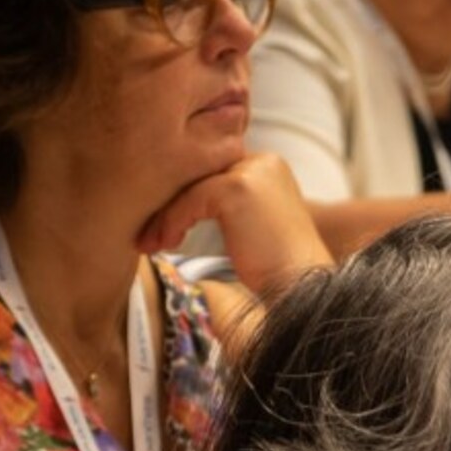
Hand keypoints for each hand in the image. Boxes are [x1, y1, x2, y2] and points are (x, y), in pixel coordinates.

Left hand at [138, 154, 331, 297]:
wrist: (302, 289)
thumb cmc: (277, 272)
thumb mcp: (252, 229)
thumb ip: (228, 210)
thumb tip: (184, 208)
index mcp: (269, 168)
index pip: (213, 169)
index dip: (185, 193)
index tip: (162, 223)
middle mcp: (264, 162)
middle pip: (200, 172)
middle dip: (170, 201)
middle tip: (147, 233)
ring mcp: (252, 173)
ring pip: (192, 185)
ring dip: (166, 214)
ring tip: (151, 243)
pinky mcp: (238, 189)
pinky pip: (192, 199)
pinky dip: (172, 221)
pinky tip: (165, 244)